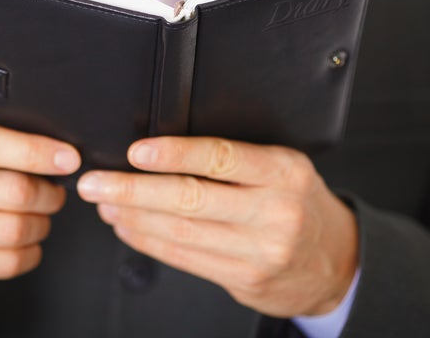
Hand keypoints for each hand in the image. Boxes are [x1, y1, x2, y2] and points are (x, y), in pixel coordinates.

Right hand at [0, 120, 79, 295]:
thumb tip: (56, 151)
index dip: (36, 152)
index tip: (68, 159)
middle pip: (13, 191)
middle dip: (48, 194)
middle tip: (54, 193)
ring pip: (14, 229)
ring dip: (41, 224)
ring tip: (40, 216)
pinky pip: (8, 262)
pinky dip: (31, 253)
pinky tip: (26, 242)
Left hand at [77, 137, 356, 316]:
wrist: (334, 260)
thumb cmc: (298, 202)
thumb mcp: (282, 168)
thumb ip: (236, 160)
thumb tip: (164, 150)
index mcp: (283, 172)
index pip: (221, 157)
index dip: (175, 154)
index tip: (136, 151)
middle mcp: (273, 211)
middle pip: (191, 199)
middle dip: (133, 190)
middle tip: (95, 183)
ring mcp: (260, 250)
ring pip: (182, 232)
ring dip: (133, 217)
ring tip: (105, 203)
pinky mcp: (244, 279)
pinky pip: (185, 258)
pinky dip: (149, 242)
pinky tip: (128, 228)